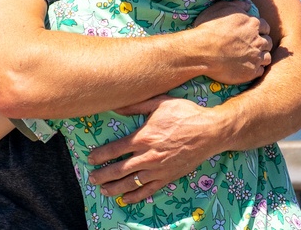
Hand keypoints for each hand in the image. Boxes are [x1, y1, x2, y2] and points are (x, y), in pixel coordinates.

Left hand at [86, 95, 223, 203]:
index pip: (115, 149)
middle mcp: (148, 156)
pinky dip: (135, 196)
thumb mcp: (160, 103)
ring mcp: (158, 169)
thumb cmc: (185, 114)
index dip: (100, 155)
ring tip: (103, 190)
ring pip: (131, 183)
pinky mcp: (168, 177)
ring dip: (115, 188)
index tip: (90, 158)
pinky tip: (125, 199)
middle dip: (102, 175)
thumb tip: (116, 105)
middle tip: (92, 178)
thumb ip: (136, 106)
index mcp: (144, 137)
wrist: (210, 132)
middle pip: (119, 170)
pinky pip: (148, 190)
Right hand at [192, 0, 271, 84]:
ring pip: (267, 57)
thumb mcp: (222, 8)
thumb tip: (248, 3)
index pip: (265, 27)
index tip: (254, 33)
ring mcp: (256, 58)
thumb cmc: (210, 28)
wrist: (202, 51)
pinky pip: (260, 71)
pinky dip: (256, 69)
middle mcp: (258, 41)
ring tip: (252, 58)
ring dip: (262, 57)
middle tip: (253, 46)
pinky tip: (247, 68)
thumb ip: (238, 4)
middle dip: (262, 43)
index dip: (260, 30)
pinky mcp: (251, 72)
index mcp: (253, 24)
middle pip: (268, 42)